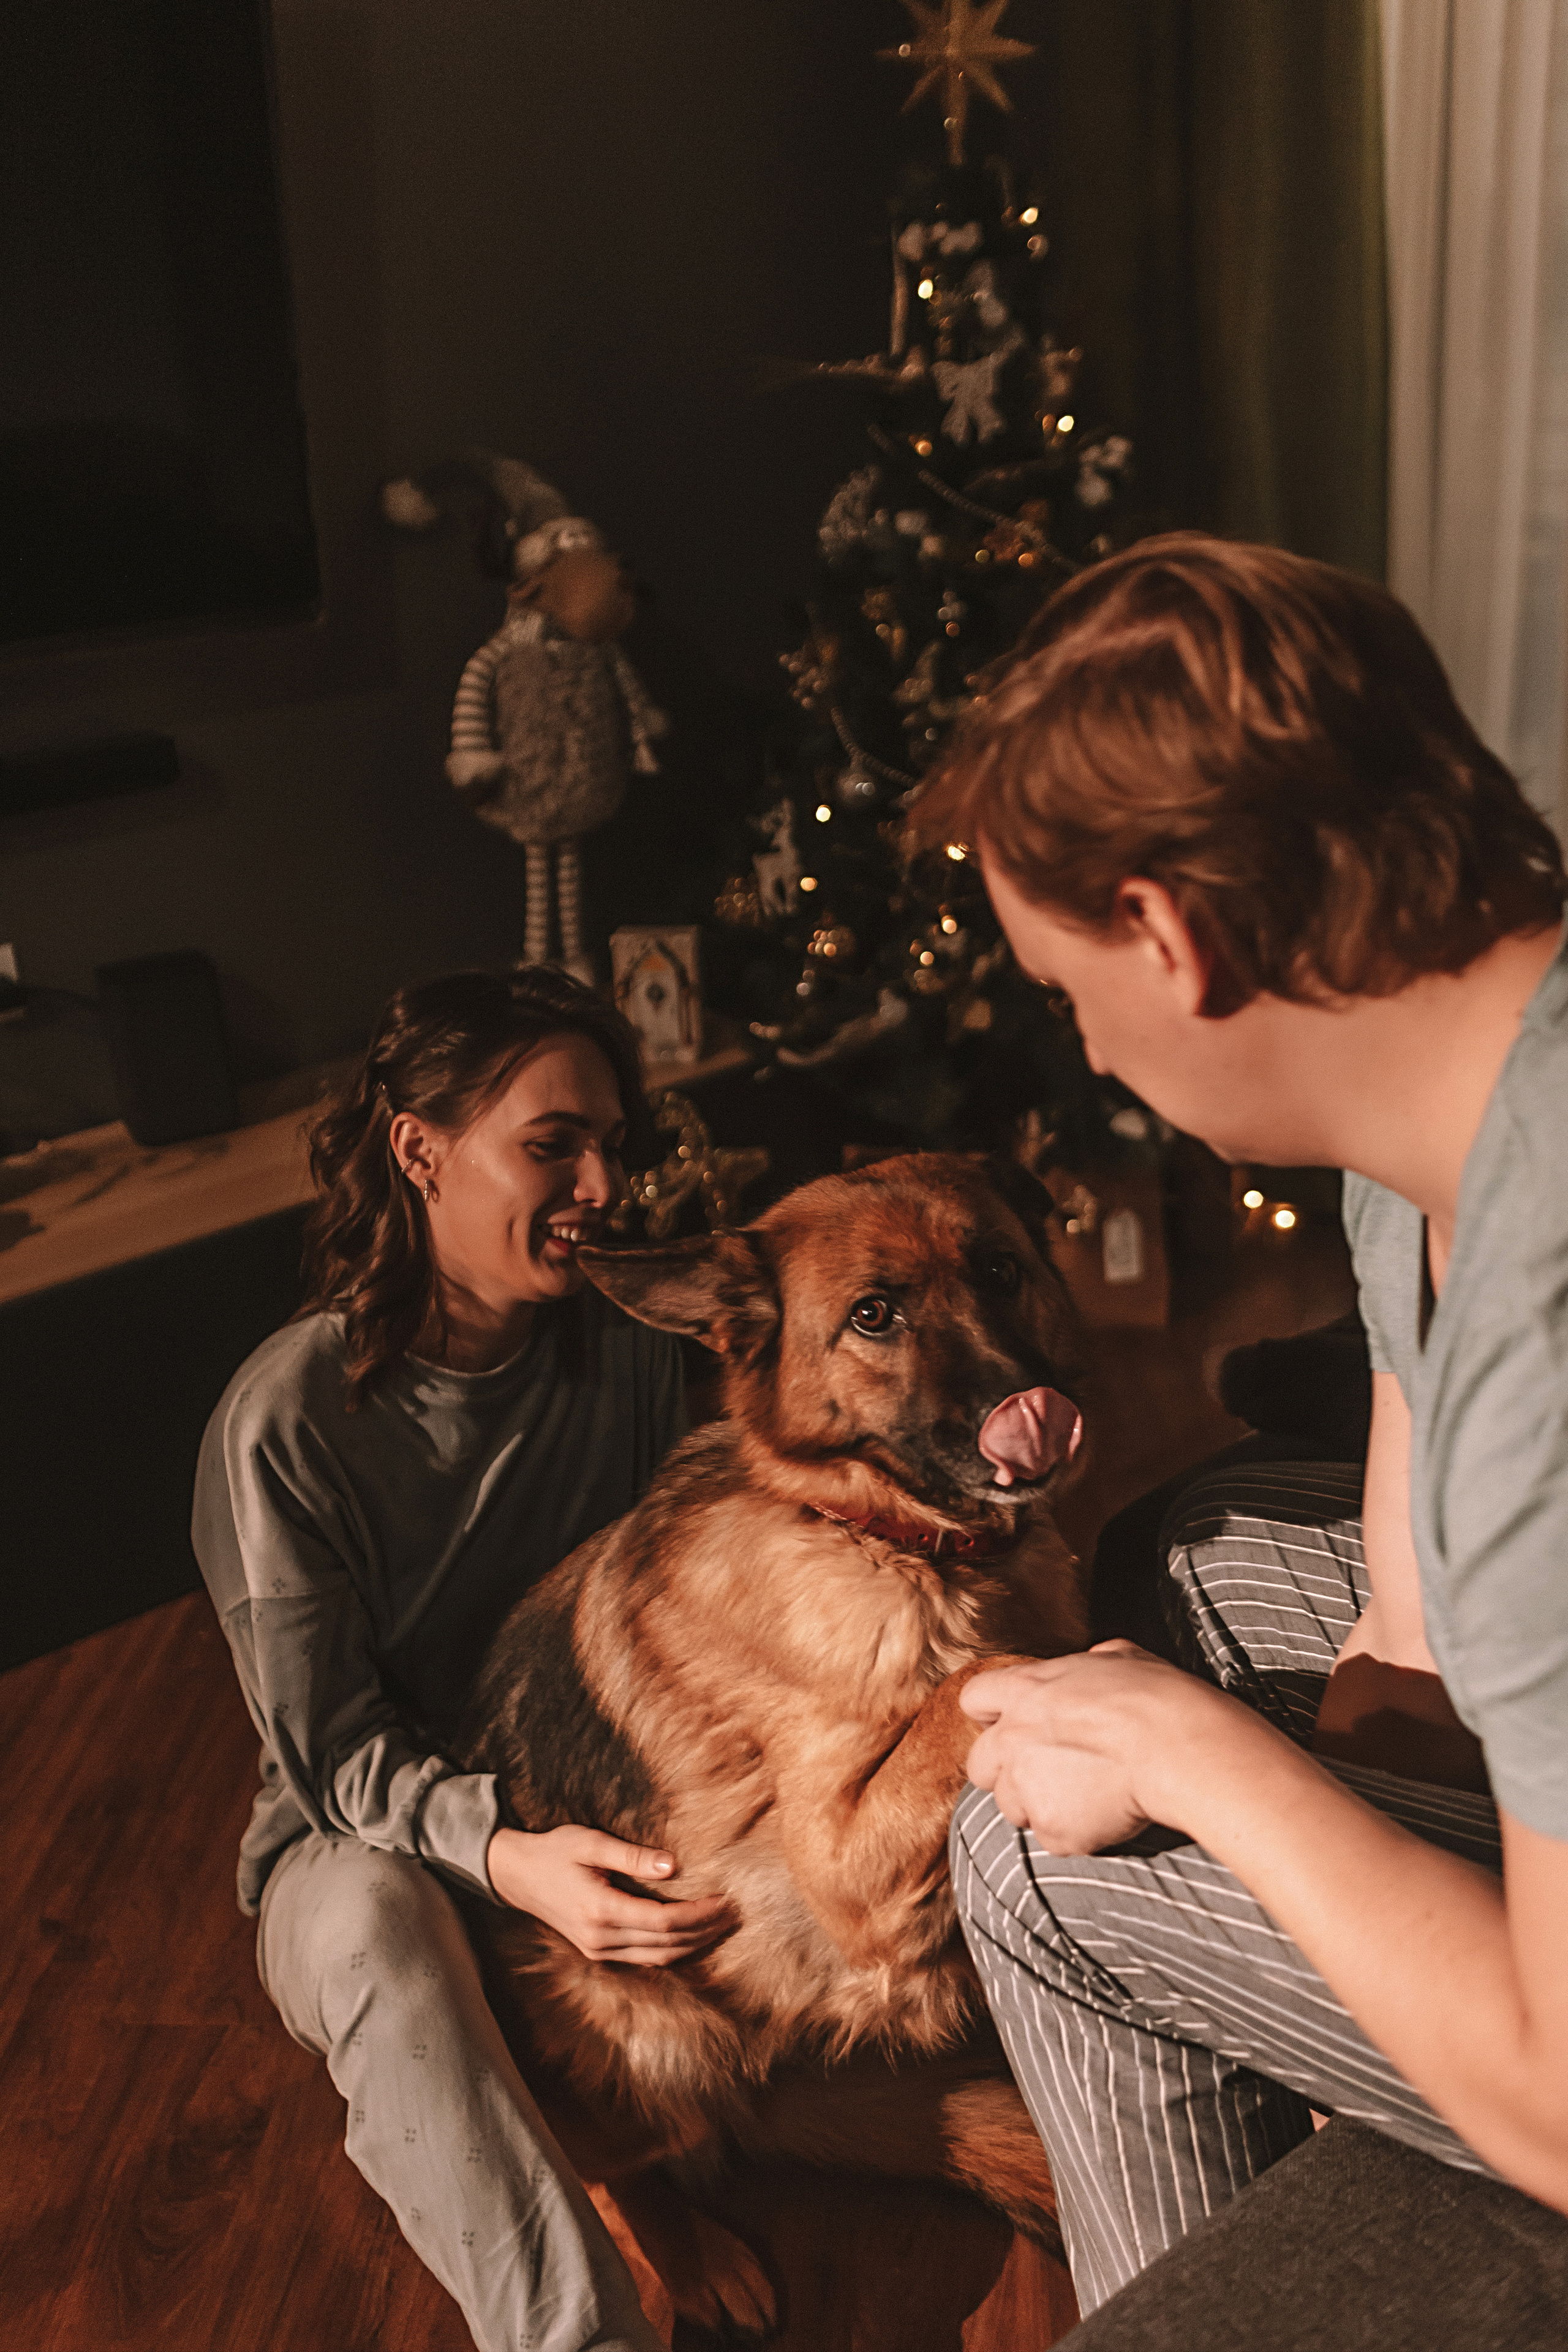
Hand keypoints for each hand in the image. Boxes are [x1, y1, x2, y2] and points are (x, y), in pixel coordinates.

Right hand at [487, 1824, 736, 1965]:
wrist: (517, 1875)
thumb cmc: (554, 1851)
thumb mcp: (591, 1843)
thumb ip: (632, 1856)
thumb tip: (672, 1866)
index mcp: (601, 1911)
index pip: (663, 1921)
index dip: (698, 1914)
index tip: (725, 1900)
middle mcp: (600, 1939)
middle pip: (666, 1944)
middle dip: (704, 1930)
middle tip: (733, 1913)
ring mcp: (598, 1950)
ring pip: (657, 1957)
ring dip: (692, 1944)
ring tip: (720, 1925)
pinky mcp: (597, 1951)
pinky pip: (643, 1957)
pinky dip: (671, 1949)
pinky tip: (690, 1935)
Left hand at [960, 1641, 1236, 1853]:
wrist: (1176, 1749)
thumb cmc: (1156, 1698)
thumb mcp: (1120, 1657)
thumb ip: (1090, 1663)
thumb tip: (1097, 1661)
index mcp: (1025, 1690)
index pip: (976, 1698)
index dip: (992, 1714)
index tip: (1012, 1725)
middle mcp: (1012, 1738)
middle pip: (980, 1765)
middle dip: (1006, 1772)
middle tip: (1049, 1773)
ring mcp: (1026, 1786)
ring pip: (1012, 1807)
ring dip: (1041, 1804)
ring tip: (1087, 1795)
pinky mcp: (1051, 1827)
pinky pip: (1053, 1837)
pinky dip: (1076, 1832)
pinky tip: (1107, 1815)